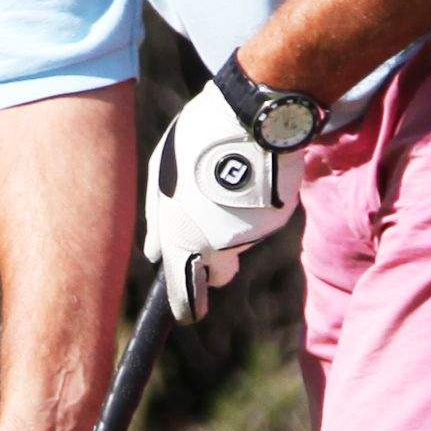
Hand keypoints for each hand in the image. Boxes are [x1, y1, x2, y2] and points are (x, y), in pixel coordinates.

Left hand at [140, 78, 298, 320]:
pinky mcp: (279, 220)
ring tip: (228, 176)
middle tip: (208, 230)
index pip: (185, 293)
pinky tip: (250, 173)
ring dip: (233, 222)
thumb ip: (156, 218)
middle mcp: (219, 246)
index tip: (189, 312)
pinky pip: (261, 220)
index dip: (187, 306)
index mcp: (184, 239)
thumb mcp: (162, 174)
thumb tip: (152, 254)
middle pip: (220, 274)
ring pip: (240, 241)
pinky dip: (255, 207)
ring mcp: (252, 235)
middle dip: (213, 265)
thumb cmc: (197, 141)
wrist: (255, 118)